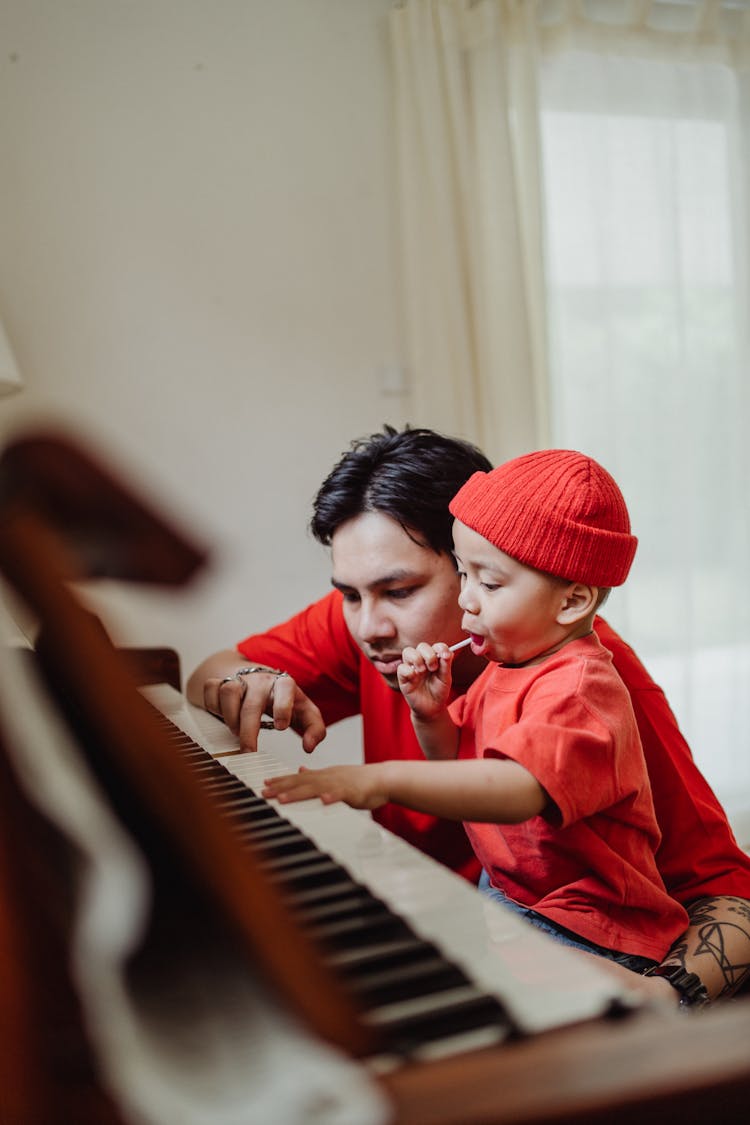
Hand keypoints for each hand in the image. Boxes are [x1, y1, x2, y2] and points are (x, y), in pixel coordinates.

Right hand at [203, 668, 326, 752]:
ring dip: (230, 717)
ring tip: (237, 731)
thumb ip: (315, 729)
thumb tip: (309, 747)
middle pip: (252, 703)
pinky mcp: (220, 680)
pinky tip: (223, 716)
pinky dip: (213, 706)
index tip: (281, 727)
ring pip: (229, 692)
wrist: (256, 677)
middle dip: (249, 730)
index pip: (285, 688)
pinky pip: (211, 690)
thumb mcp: (304, 711)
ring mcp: (238, 678)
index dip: (283, 706)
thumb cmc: (282, 698)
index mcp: (283, 684)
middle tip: (250, 751)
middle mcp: (260, 680)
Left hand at [262, 763, 388, 809]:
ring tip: (283, 798)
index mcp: (323, 775)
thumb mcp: (334, 775)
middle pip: (301, 782)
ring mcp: (340, 784)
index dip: (280, 780)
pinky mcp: (353, 792)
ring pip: (316, 788)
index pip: (297, 777)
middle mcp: (328, 777)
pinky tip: (323, 801)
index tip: (264, 784)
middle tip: (264, 792)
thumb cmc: (360, 780)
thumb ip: (316, 774)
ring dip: (299, 793)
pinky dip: (331, 798)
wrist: (383, 779)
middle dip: (282, 787)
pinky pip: (341, 795)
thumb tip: (300, 770)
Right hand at [397, 642, 452, 719]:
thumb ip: (446, 665)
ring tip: (423, 671)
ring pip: (408, 652)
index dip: (440, 647)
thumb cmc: (439, 692)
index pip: (435, 646)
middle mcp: (422, 660)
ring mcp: (412, 667)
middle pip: (421, 646)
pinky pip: (401, 667)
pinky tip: (414, 677)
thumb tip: (448, 652)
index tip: (445, 656)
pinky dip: (408, 670)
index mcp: (434, 659)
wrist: (432, 708)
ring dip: (417, 659)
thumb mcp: (446, 679)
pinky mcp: (403, 677)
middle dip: (428, 654)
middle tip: (433, 667)